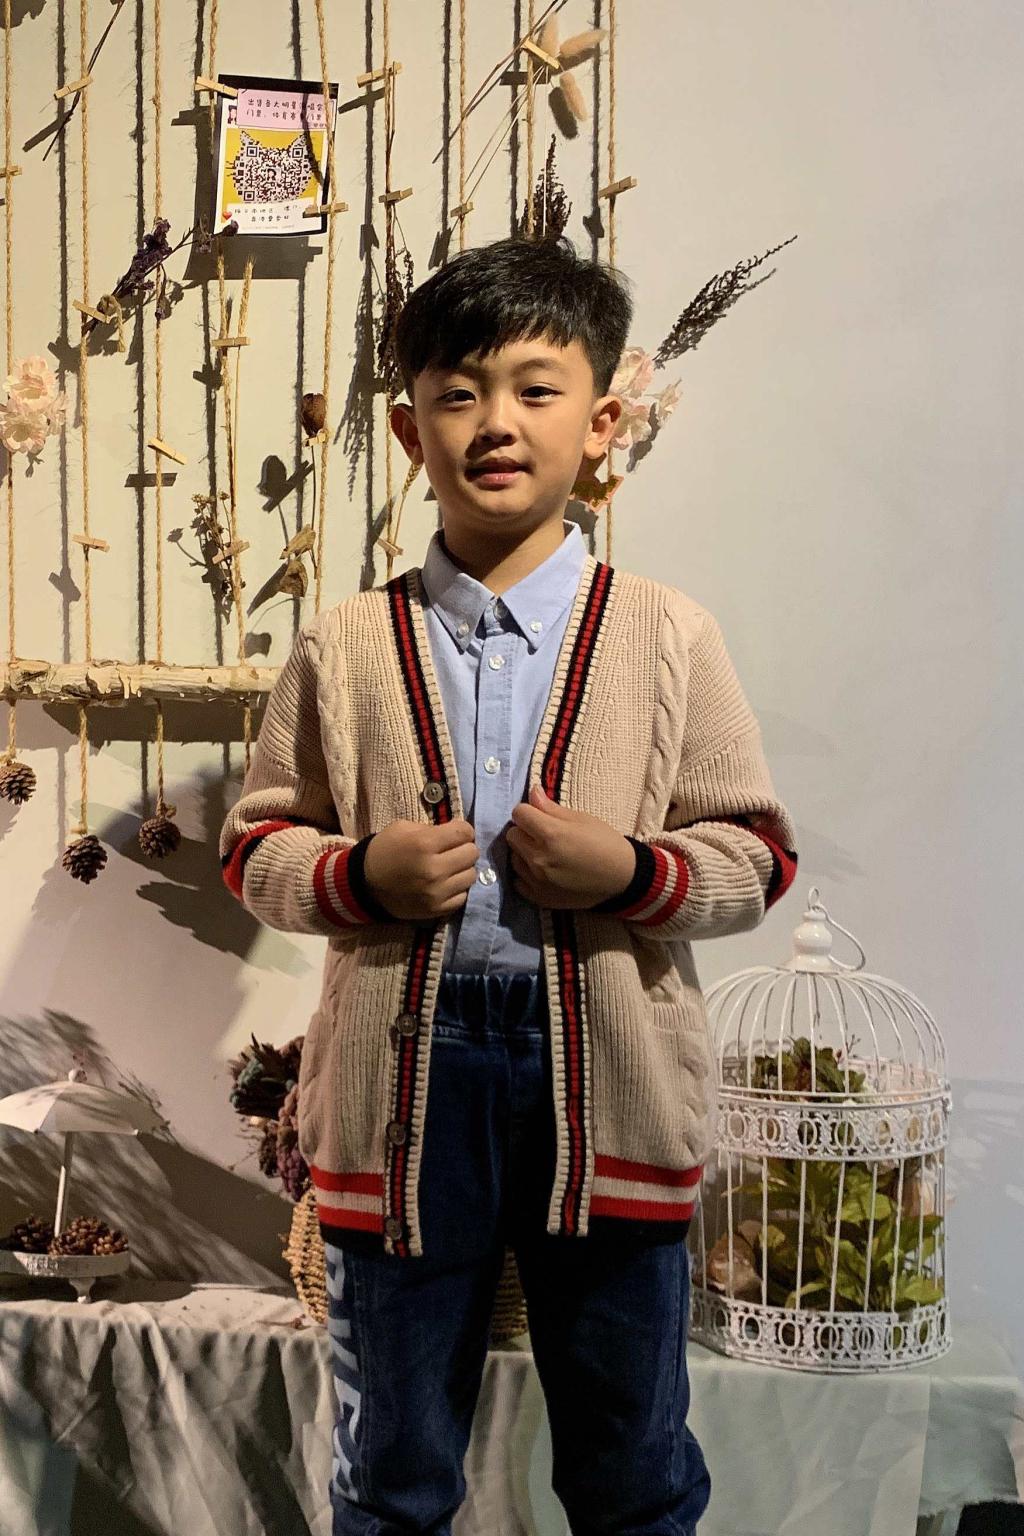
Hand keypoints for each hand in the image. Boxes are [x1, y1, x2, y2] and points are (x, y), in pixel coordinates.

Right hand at [363, 817, 479, 921]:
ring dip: (462, 870)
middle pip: (472, 853)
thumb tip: (458, 833)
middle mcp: (434, 869)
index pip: (465, 832)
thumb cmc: (386, 850)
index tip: (454, 833)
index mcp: (425, 844)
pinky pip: (463, 896)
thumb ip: (433, 829)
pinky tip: (445, 884)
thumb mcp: (404, 828)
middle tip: (452, 851)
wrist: (365, 884)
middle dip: (464, 848)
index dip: (462, 830)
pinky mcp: (437, 909)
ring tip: (449, 868)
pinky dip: (457, 889)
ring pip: (471, 876)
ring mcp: (437, 892)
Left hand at [505, 785, 635, 909]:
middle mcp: (539, 858)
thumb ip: (551, 808)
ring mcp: (537, 880)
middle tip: (544, 835)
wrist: (622, 878)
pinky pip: (518, 881)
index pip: (519, 813)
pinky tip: (543, 872)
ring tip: (545, 854)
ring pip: (514, 858)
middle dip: (525, 831)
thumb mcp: (581, 819)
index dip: (529, 811)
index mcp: (551, 834)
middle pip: (512, 835)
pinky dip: (527, 875)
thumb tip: (532, 792)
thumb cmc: (605, 843)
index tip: (540, 815)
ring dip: (524, 853)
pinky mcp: (539, 897)